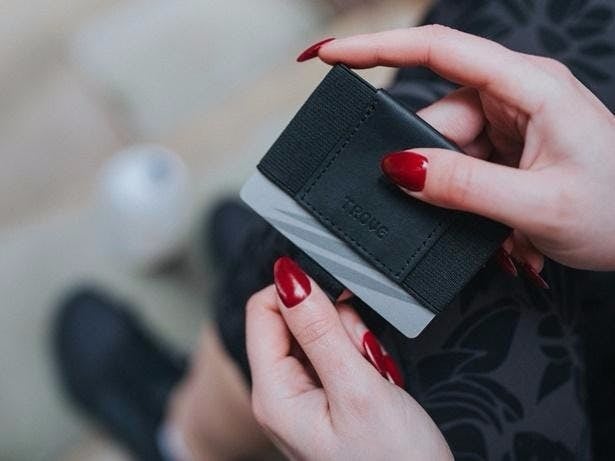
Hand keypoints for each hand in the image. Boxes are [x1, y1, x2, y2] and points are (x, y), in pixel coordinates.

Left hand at [246, 256, 451, 459]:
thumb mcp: (356, 388)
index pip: (262, 311)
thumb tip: (289, 276)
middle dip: (335, 325)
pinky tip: (377, 382)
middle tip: (362, 353)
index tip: (336, 293)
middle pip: (294, 322)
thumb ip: (319, 329)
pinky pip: (337, 358)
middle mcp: (282, 395)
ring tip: (374, 374)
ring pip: (320, 337)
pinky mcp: (328, 400)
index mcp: (274, 393)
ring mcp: (306, 398)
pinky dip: (360, 359)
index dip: (298, 291)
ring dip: (353, 343)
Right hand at [313, 26, 614, 270]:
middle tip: (457, 208)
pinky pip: (463, 159)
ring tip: (496, 222)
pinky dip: (466, 191)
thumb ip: (463, 185)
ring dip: (454, 186)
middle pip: (437, 116)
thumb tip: (398, 166)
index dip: (377, 47)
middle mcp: (516, 94)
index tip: (329, 54)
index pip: (439, 51)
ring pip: (446, 144)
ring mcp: (512, 119)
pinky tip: (495, 218)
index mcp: (529, 86)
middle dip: (430, 164)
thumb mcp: (537, 205)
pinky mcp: (509, 143)